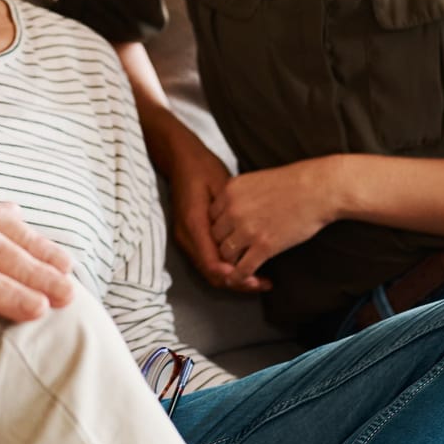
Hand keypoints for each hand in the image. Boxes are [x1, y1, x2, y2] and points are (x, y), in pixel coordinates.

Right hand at [158, 133, 263, 291]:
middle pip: (211, 273)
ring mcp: (185, 238)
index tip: (257, 279)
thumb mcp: (222, 187)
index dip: (236, 276)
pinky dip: (226, 267)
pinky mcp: (189, 237)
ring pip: (209, 270)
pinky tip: (244, 263)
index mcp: (193, 224)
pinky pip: (207, 260)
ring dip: (233, 277)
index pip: (213, 265)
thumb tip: (246, 244)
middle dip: (237, 282)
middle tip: (263, 283)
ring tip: (258, 278)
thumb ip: (231, 215)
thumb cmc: (204, 169)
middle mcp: (186, 236)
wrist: (181, 159)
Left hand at [210, 156, 346, 289]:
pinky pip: (243, 269)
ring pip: (225, 254)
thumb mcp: (257, 180)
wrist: (319, 189)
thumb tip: (234, 209)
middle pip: (215, 236)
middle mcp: (233, 209)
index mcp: (230, 190)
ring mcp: (247, 229)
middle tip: (233, 251)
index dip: (219, 227)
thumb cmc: (296, 183)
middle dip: (223, 245)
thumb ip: (240, 195)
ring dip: (232, 262)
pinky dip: (241, 277)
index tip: (227, 234)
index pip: (211, 216)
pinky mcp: (264, 246)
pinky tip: (246, 278)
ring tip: (239, 265)